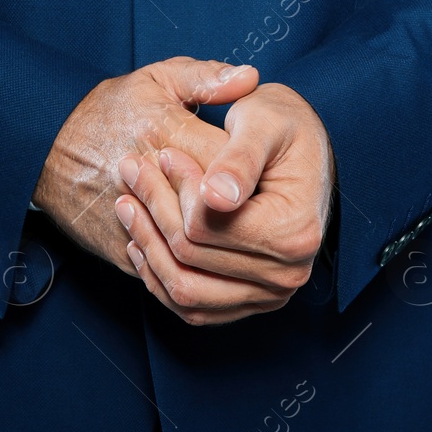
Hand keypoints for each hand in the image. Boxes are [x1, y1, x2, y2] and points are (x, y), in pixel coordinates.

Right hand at [31, 58, 257, 274]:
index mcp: (165, 133)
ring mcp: (134, 220)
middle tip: (265, 210)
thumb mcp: (156, 79)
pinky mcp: (122, 250)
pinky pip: (169, 272)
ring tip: (241, 235)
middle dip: (245, 214)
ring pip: (196, 252)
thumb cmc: (107, 111)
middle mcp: (150, 181)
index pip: (231, 164)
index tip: (267, 173)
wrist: (43, 149)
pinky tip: (210, 254)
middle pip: (219, 211)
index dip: (254, 173)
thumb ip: (206, 78)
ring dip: (223, 248)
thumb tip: (250, 79)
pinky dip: (193, 267)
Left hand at [116, 82, 333, 324]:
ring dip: (149, 248)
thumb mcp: (265, 124)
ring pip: (186, 290)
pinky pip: (193, 307)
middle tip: (131, 170)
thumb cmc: (284, 126)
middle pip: (191, 257)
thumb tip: (216, 198)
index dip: (175, 189)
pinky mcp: (249, 302)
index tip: (163, 154)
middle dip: (154, 211)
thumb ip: (239, 159)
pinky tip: (140, 241)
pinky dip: (160, 277)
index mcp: (294, 232)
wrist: (303, 150)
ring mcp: (269, 295)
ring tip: (127, 206)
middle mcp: (288, 274)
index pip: (206, 225)